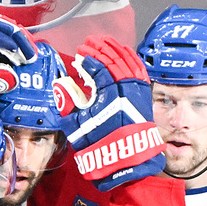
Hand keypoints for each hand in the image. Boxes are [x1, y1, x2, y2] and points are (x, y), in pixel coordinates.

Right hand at [53, 36, 165, 190]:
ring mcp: (137, 91)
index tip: (80, 54)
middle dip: (101, 48)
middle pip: (114, 60)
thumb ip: (69, 104)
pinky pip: (139, 71)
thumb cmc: (102, 148)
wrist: (127, 163)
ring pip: (129, 62)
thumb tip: (63, 87)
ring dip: (117, 50)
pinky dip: (132, 60)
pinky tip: (127, 55)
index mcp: (108, 93)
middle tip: (90, 42)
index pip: (98, 67)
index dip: (88, 58)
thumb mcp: (78, 127)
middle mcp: (126, 88)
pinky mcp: (144, 97)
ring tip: (107, 43)